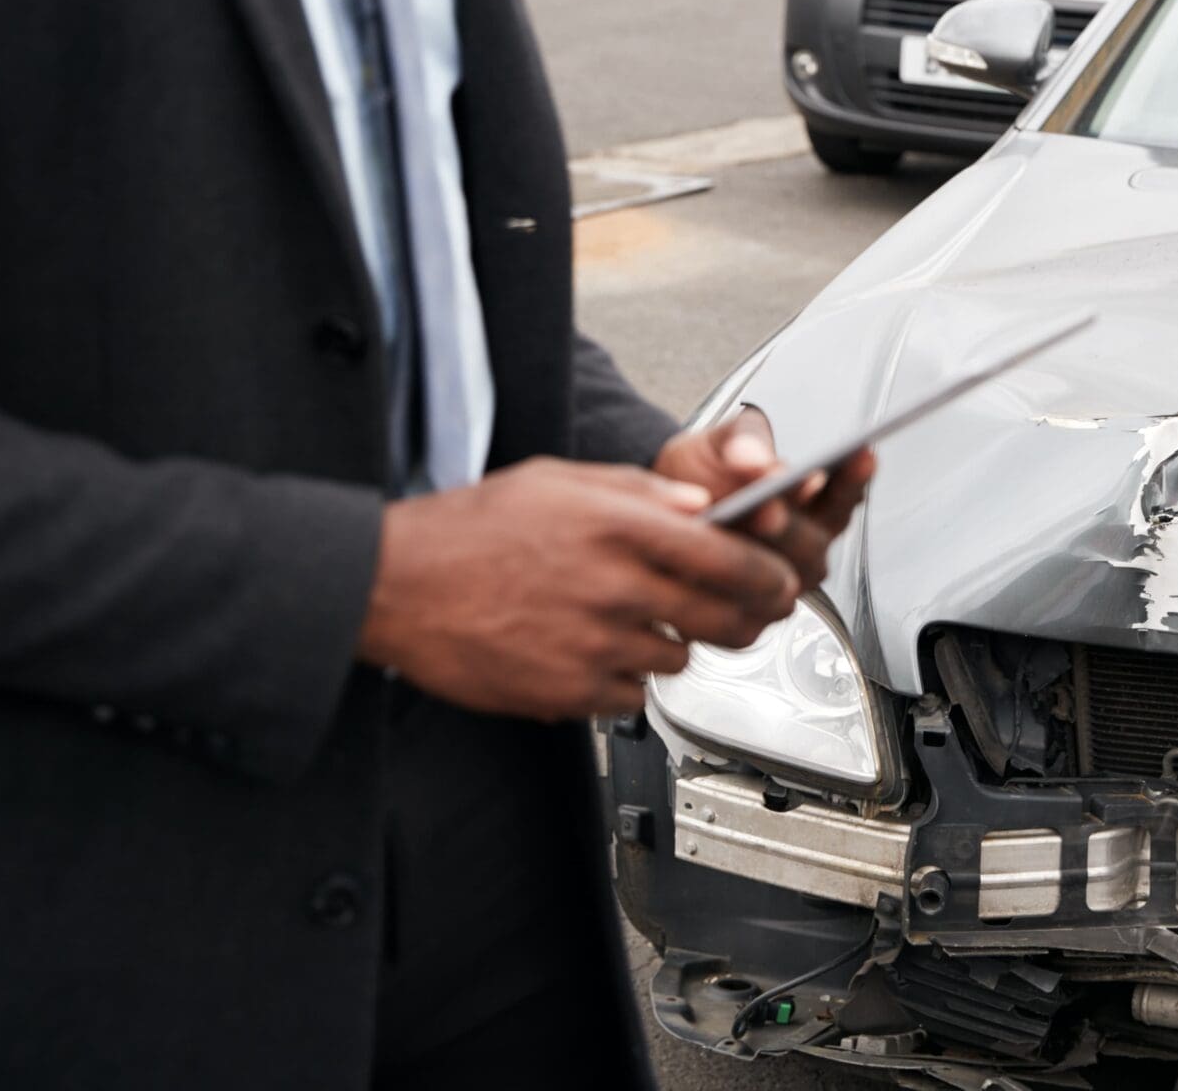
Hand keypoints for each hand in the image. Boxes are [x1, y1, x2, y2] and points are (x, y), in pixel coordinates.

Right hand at [358, 458, 802, 719]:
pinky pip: (631, 696)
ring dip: (675, 644)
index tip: (780, 580)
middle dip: (750, 618)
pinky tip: (596, 650)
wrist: (397, 585)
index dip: (768, 574)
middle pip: (723, 618)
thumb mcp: (561, 482)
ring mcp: (593, 646)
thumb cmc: (473, 529)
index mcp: (619, 527)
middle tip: (749, 613)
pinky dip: (626, 679)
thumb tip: (705, 505)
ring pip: (679, 658)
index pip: (730, 558)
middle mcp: (614, 588)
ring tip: (639, 621)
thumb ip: (642, 492)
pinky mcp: (569, 693)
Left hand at [653, 407, 872, 591]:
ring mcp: (781, 586)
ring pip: (784, 580)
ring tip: (743, 534)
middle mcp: (808, 549)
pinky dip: (728, 588)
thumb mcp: (727, 441)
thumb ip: (745, 441)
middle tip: (770, 509)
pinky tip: (710, 566)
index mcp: (817, 503)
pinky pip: (745, 609)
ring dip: (762, 559)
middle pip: (812, 545)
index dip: (853, 478)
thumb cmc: (707, 470)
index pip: (846, 494)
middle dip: (791, 527)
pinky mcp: (748, 618)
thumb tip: (756, 460)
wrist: (663, 506)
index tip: (859, 455)